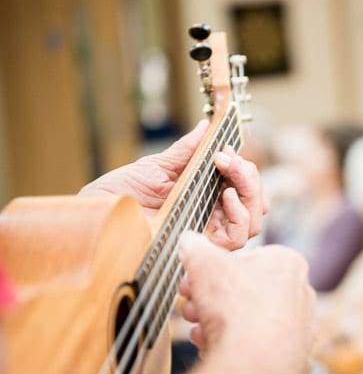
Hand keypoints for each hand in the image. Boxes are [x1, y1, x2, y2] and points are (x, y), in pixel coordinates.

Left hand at [79, 121, 267, 249]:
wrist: (94, 213)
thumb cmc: (118, 194)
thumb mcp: (156, 167)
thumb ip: (186, 151)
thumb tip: (206, 126)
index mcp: (204, 197)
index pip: (244, 188)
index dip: (245, 169)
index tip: (227, 151)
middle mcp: (211, 217)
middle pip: (256, 205)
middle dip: (251, 178)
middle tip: (230, 161)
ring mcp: (208, 233)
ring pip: (254, 222)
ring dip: (250, 193)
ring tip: (229, 177)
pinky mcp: (200, 246)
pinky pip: (236, 239)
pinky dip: (240, 215)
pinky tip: (225, 197)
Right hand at [178, 232, 316, 373]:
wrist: (254, 366)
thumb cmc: (235, 308)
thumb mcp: (203, 262)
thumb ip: (195, 246)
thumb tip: (189, 239)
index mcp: (289, 265)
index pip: (247, 259)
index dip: (213, 268)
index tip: (191, 279)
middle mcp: (302, 296)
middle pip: (247, 291)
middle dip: (212, 298)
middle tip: (189, 306)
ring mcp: (301, 331)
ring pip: (250, 321)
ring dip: (219, 324)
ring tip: (197, 330)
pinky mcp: (294, 361)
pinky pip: (258, 350)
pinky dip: (235, 349)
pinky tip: (213, 349)